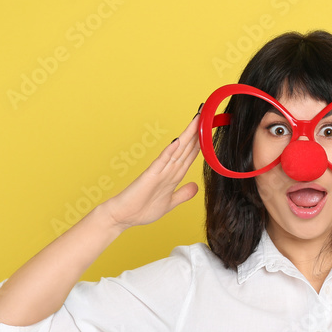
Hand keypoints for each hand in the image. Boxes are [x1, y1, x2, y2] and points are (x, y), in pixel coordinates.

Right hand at [101, 113, 201, 228]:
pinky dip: (169, 152)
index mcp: (173, 176)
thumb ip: (182, 194)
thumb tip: (195, 187)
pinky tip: (177, 141)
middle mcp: (168, 171)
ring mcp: (159, 172)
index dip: (201, 143)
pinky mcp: (149, 176)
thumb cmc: (142, 210)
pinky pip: (161, 162)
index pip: (190, 156)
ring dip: (187, 136)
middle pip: (186, 148)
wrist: (122, 216)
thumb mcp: (169, 203)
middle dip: (197, 133)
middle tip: (205, 115)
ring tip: (197, 120)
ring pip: (177, 150)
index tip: (209, 130)